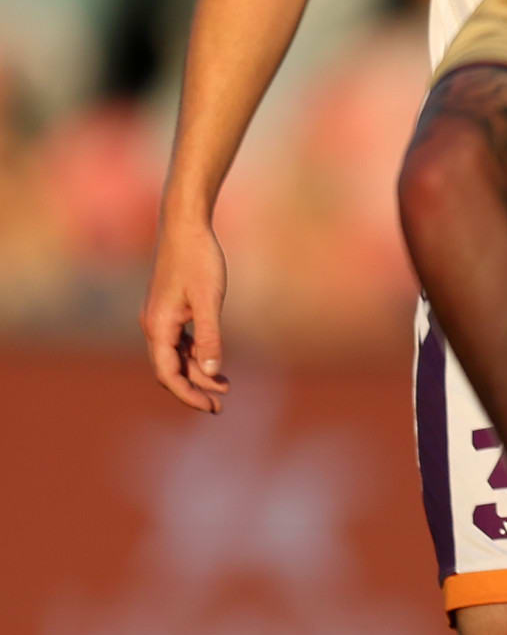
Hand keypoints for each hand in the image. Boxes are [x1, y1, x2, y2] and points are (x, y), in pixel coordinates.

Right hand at [143, 215, 229, 412]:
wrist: (185, 227)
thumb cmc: (199, 260)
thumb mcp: (210, 301)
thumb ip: (211, 337)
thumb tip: (212, 372)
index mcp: (158, 326)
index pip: (167, 373)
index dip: (187, 394)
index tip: (210, 407)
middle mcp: (153, 325)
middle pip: (169, 369)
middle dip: (193, 389)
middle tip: (221, 406)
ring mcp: (160, 318)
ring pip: (175, 356)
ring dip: (197, 373)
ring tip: (225, 388)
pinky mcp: (170, 310)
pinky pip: (179, 342)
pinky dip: (195, 355)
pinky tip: (214, 363)